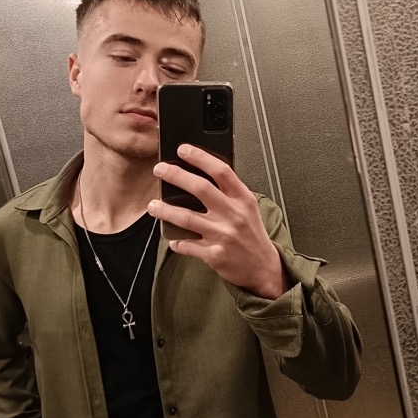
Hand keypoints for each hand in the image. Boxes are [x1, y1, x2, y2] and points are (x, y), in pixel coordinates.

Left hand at [149, 145, 290, 299]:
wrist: (263, 267)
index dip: (200, 157)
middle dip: (176, 175)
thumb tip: (201, 173)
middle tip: (160, 170)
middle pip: (200, 188)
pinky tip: (172, 238)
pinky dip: (177, 242)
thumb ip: (229, 192)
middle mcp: (233, 215)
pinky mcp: (214, 254)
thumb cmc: (252, 235)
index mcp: (243, 199)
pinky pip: (187, 245)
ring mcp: (223, 235)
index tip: (183, 150)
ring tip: (153, 206)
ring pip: (187, 217)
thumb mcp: (248, 207)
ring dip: (165, 210)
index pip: (221, 171)